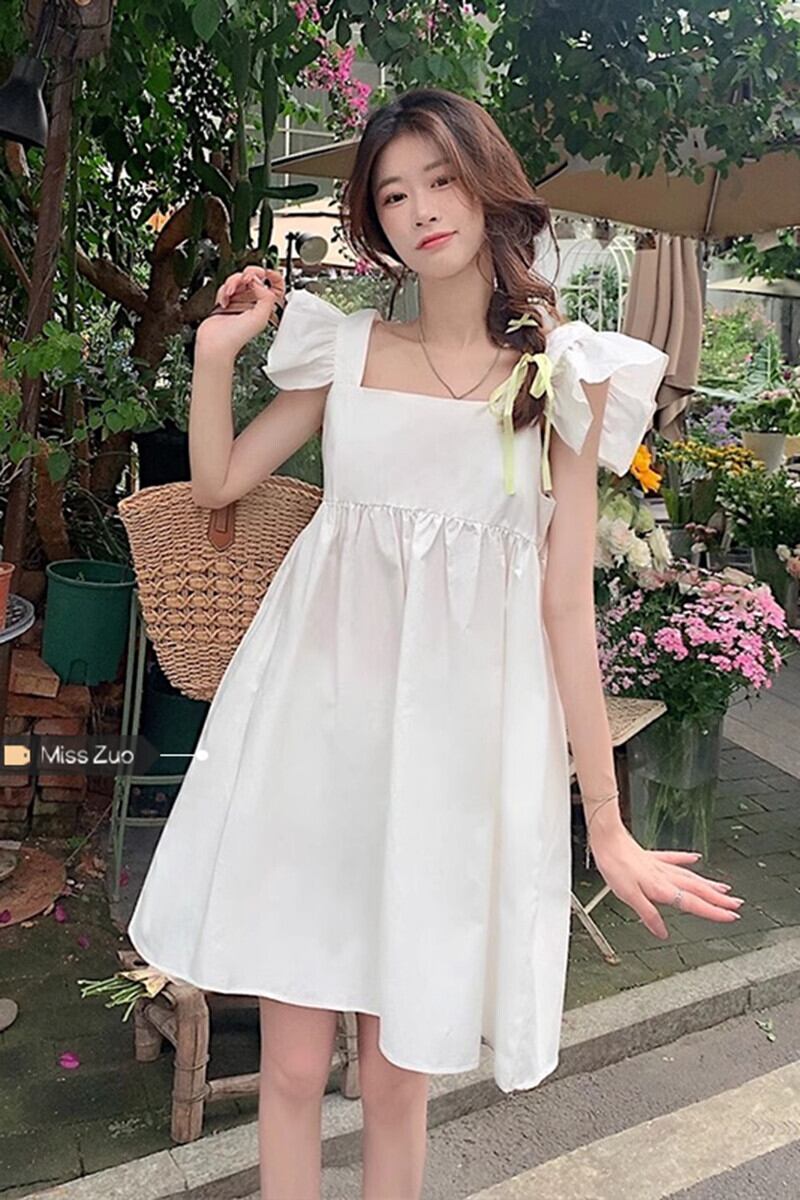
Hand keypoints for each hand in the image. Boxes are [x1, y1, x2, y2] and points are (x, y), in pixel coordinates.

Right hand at [197, 265, 286, 357]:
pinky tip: (224, 301)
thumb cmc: (236, 336)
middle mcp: (254, 302)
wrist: (216, 341)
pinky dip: (224, 291)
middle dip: (249, 275)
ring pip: (239, 279)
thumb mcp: (261, 317)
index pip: (276, 286)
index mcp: (265, 307)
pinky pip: (226, 286)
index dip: (273, 276)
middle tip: (245, 279)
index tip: (266, 273)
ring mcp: (239, 300)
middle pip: (255, 277)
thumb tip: (259, 282)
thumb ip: (266, 297)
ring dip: (233, 283)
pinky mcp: (227, 300)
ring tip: (230, 294)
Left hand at [589, 823, 743, 940]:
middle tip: (737, 905)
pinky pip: (674, 858)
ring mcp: (660, 865)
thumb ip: (648, 914)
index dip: (713, 911)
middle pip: (697, 890)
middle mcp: (665, 876)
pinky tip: (696, 858)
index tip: (731, 917)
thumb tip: (662, 932)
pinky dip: (687, 859)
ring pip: (691, 876)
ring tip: (725, 889)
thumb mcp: (629, 897)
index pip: (693, 903)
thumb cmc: (615, 867)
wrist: (608, 840)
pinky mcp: (652, 856)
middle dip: (719, 899)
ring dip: (709, 884)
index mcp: (662, 888)